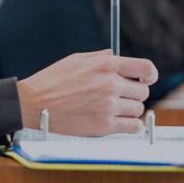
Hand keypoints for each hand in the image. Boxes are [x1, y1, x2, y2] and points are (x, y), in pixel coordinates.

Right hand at [17, 49, 158, 135]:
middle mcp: (110, 84)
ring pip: (137, 109)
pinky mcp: (104, 126)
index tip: (147, 79)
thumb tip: (116, 56)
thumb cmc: (51, 81)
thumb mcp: (75, 59)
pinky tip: (122, 123)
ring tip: (114, 109)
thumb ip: (100, 57)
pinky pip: (132, 127)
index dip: (150, 75)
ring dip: (130, 110)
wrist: (33, 104)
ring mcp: (108, 106)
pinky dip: (131, 126)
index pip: (145, 68)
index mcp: (105, 65)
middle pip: (143, 91)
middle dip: (134, 94)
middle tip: (122, 97)